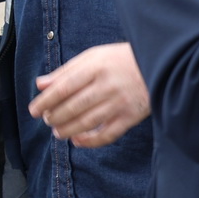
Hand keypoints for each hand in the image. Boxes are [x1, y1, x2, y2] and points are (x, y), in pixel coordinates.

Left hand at [29, 42, 150, 147]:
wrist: (164, 65)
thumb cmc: (124, 59)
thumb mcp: (95, 56)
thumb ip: (67, 70)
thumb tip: (41, 84)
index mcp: (97, 67)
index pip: (64, 87)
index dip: (46, 101)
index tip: (34, 110)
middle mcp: (108, 85)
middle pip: (73, 106)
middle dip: (55, 116)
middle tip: (47, 120)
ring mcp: (121, 102)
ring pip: (87, 122)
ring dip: (67, 130)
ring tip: (58, 131)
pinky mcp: (132, 116)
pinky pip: (108, 134)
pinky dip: (90, 141)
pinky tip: (78, 141)